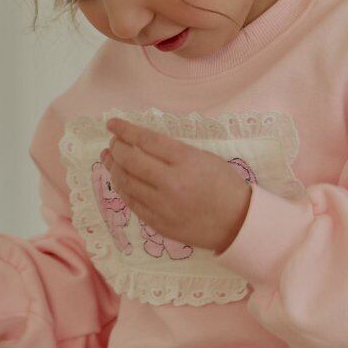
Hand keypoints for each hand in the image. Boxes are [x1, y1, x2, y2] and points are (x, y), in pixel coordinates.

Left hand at [101, 117, 251, 254]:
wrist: (238, 223)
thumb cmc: (225, 185)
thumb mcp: (205, 158)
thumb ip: (174, 151)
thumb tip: (142, 143)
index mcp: (186, 161)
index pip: (147, 140)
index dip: (125, 130)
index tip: (112, 124)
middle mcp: (171, 182)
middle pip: (130, 160)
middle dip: (116, 148)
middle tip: (113, 143)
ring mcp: (162, 205)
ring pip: (126, 182)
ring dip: (114, 168)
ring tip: (109, 159)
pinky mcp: (158, 224)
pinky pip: (132, 203)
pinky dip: (122, 188)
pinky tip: (119, 180)